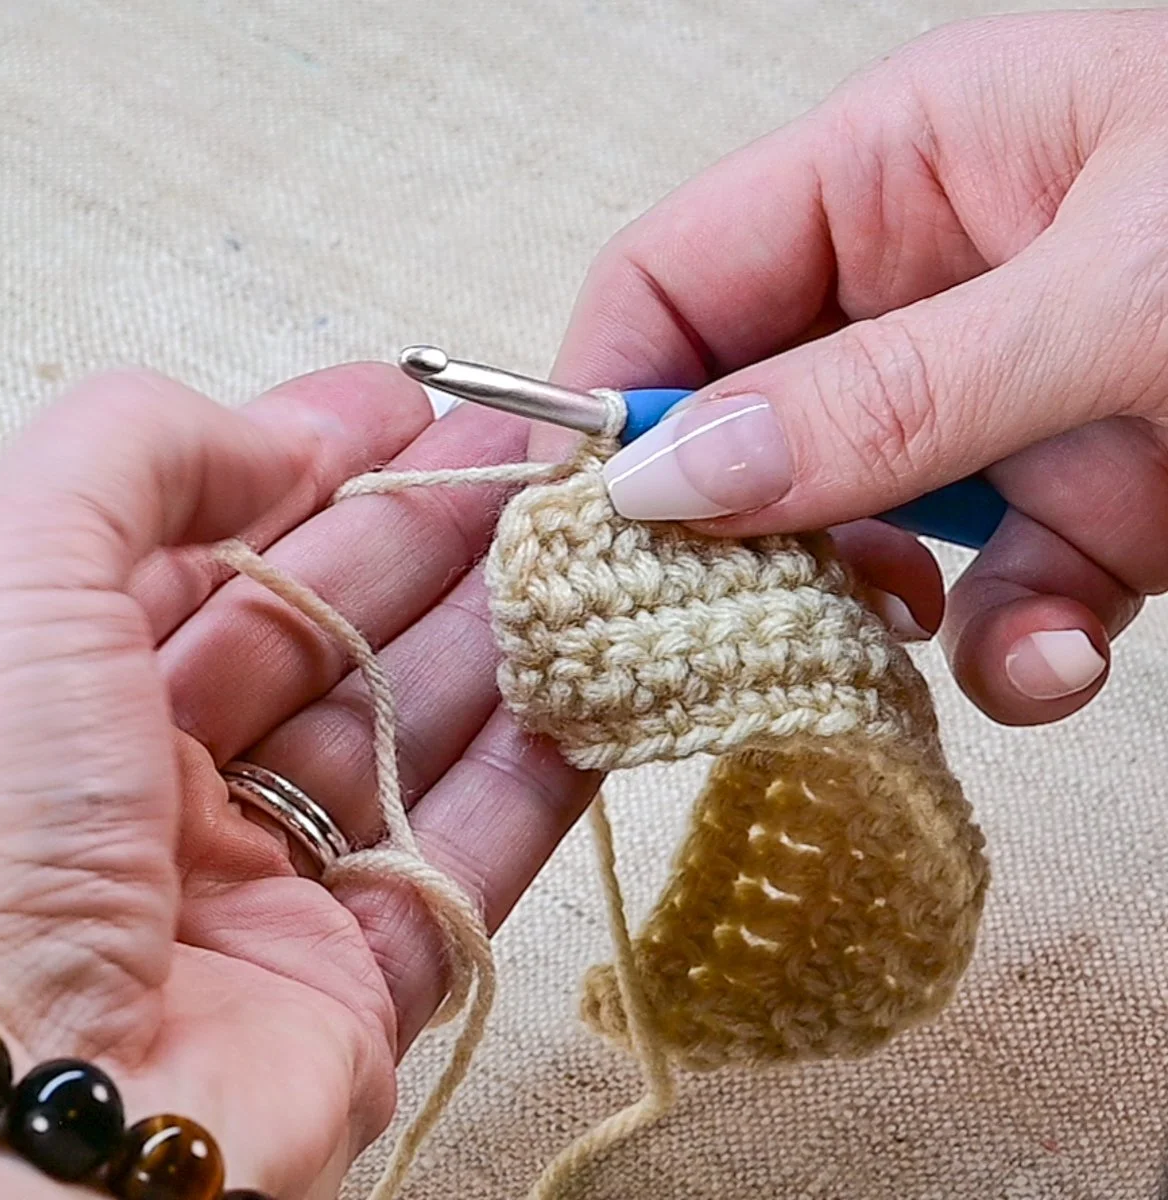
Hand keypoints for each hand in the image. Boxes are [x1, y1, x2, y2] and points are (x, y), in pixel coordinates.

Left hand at [0, 366, 595, 1196]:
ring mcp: (264, 888)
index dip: (312, 462)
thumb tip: (274, 438)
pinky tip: (598, 691)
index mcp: (64, 693)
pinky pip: (465, 858)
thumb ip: (135, 456)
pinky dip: (538, 776)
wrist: (23, 1148)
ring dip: (499, 640)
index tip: (410, 401)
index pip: (216, 550)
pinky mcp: (353, 984)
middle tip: (530, 467)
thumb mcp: (9, 578)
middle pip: (330, 634)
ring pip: (411, 736)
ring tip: (581, 553)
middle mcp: (163, 787)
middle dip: (430, 537)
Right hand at [550, 8, 1167, 726]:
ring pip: (859, 536)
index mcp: (901, 173)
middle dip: (733, 535)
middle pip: (746, 426)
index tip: (579, 528)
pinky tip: (1063, 654)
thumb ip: (884, 394)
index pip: (674, 282)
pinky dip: (1016, 648)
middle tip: (715, 628)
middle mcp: (926, 294)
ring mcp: (1000, 413)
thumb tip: (669, 484)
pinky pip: (993, 601)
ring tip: (918, 633)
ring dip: (879, 609)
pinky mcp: (1085, 511)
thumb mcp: (1113, 289)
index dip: (606, 398)